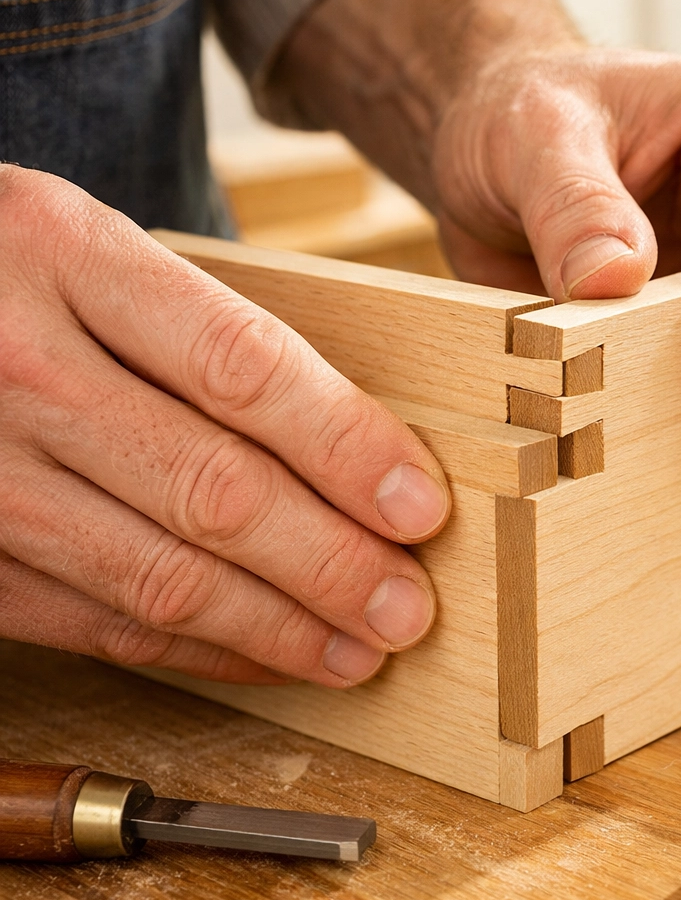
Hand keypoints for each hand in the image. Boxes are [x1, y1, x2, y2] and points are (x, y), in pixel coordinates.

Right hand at [0, 166, 449, 685]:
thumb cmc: (7, 267)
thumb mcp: (92, 246)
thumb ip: (204, 327)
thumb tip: (354, 439)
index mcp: (65, 254)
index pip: (243, 368)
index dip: (347, 448)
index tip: (420, 507)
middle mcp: (17, 363)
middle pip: (212, 489)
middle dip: (331, 564)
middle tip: (406, 606)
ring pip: (159, 574)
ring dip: (277, 627)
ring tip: (358, 650)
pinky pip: (97, 620)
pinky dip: (197, 650)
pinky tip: (263, 653)